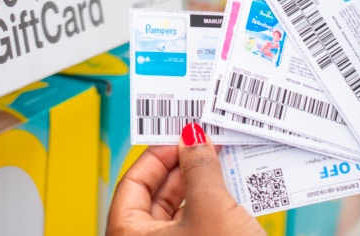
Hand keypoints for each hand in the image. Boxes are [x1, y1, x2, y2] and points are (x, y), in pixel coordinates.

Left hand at [106, 123, 264, 235]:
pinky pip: (197, 226)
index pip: (133, 181)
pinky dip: (212, 206)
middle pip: (155, 195)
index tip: (180, 135)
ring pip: (179, 211)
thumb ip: (199, 167)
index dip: (158, 154)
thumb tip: (192, 139)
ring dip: (200, 185)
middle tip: (204, 144)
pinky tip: (231, 190)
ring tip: (221, 162)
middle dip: (183, 167)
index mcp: (128, 235)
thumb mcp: (210, 208)